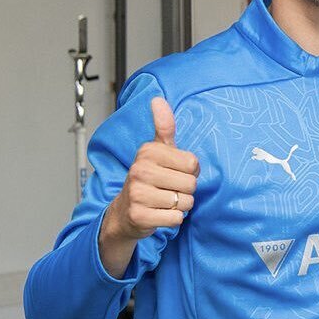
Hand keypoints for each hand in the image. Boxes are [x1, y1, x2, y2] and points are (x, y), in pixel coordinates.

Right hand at [106, 97, 199, 241]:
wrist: (125, 211)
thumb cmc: (148, 179)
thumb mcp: (157, 150)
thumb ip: (164, 126)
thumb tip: (158, 99)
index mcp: (148, 152)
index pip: (192, 164)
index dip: (189, 172)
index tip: (174, 172)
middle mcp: (140, 170)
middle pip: (190, 184)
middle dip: (185, 191)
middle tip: (169, 190)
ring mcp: (138, 194)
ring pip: (184, 203)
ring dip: (180, 206)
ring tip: (164, 201)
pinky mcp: (140, 216)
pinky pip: (175, 219)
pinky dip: (173, 219)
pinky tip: (160, 214)